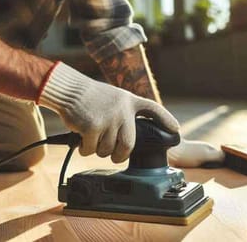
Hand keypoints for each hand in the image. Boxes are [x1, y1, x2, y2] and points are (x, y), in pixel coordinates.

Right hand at [37, 62, 178, 162]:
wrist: (69, 90)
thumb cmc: (90, 97)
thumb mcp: (115, 99)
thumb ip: (125, 113)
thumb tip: (130, 140)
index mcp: (129, 101)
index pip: (153, 109)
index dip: (166, 120)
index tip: (176, 129)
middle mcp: (122, 110)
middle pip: (128, 145)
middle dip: (120, 156)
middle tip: (115, 156)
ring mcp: (108, 118)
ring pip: (107, 150)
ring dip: (98, 150)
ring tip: (91, 137)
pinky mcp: (92, 127)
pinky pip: (90, 150)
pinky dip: (84, 149)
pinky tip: (81, 138)